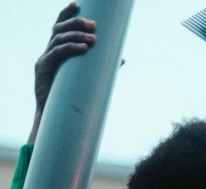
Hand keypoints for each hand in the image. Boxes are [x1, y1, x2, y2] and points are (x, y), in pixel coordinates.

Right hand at [29, 2, 95, 142]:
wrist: (54, 120)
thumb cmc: (70, 100)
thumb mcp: (85, 80)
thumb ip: (99, 68)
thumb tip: (122, 58)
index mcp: (56, 51)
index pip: (59, 26)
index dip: (66, 13)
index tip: (78, 4)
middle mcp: (48, 52)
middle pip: (59, 28)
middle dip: (76, 23)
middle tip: (94, 26)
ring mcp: (44, 60)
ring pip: (58, 39)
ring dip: (77, 36)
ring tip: (93, 39)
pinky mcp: (42, 70)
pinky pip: (56, 54)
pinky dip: (70, 49)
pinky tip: (83, 49)